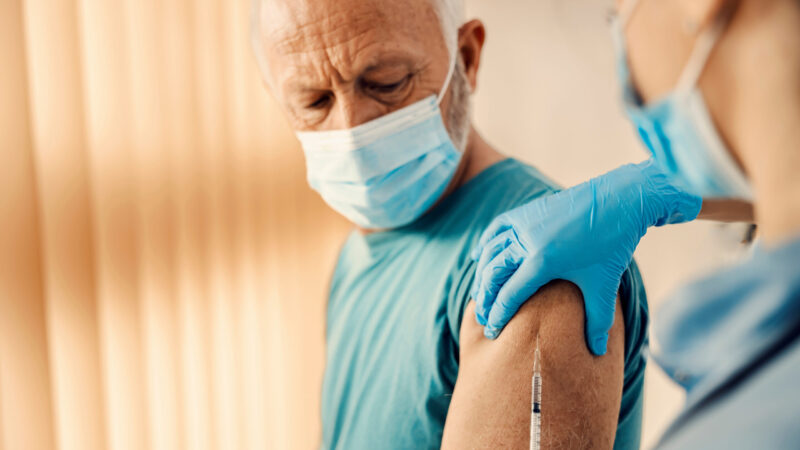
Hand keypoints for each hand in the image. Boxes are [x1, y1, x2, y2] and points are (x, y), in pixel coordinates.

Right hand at [470, 159, 701, 354]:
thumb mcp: (603, 285)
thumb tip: (598, 353)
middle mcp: (527, 240)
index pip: (510, 294)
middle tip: (483, 318)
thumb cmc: (612, 244)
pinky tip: (479, 258)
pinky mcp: (527, 211)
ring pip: (490, 252)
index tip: (492, 332)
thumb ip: (598, 321)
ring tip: (479, 294)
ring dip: (482, 274)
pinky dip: (485, 245)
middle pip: (493, 274)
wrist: (619, 200)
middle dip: (485, 298)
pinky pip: (496, 229)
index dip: (498, 315)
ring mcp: (524, 223)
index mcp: (543, 261)